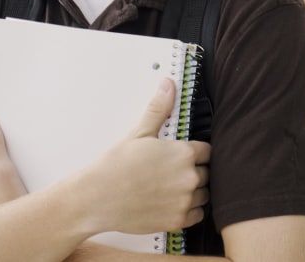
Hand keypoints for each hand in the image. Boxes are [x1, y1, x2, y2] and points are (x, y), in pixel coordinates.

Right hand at [75, 78, 210, 235]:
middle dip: (196, 171)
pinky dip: (191, 210)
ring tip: (174, 187)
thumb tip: (169, 84)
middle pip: (208, 173)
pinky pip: (198, 215)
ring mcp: (185, 201)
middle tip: (174, 172)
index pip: (208, 151)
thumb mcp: (139, 133)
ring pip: (205, 194)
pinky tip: (175, 203)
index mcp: (184, 153)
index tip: (186, 155)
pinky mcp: (177, 221)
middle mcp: (190, 178)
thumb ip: (159, 109)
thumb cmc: (115, 166)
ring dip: (195, 191)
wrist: (96, 198)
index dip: (197, 152)